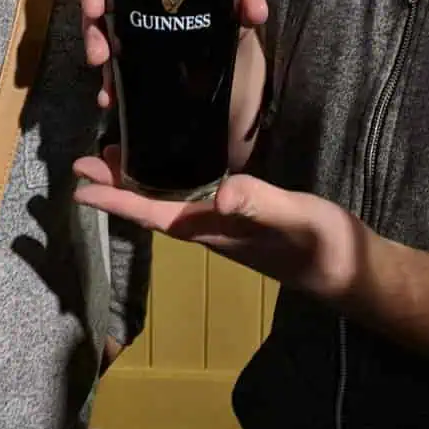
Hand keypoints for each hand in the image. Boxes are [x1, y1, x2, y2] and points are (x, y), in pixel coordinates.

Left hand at [73, 149, 369, 303]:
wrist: (349, 270)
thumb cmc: (323, 244)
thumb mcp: (294, 216)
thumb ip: (260, 202)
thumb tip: (219, 195)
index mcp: (213, 228)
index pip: (152, 212)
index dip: (115, 199)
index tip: (79, 187)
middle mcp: (209, 230)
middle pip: (149, 207)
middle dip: (115, 187)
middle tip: (82, 161)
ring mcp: (222, 226)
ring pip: (166, 203)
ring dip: (136, 183)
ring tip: (113, 157)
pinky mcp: (238, 219)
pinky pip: (188, 199)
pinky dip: (167, 180)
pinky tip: (170, 166)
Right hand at [78, 0, 269, 145]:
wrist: (235, 97)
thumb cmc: (234, 41)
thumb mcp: (241, 20)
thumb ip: (247, 5)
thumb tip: (251, 5)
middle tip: (96, 13)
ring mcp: (132, 23)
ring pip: (97, 18)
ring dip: (91, 35)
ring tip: (100, 60)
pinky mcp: (130, 58)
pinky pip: (108, 63)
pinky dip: (106, 79)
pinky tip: (107, 94)